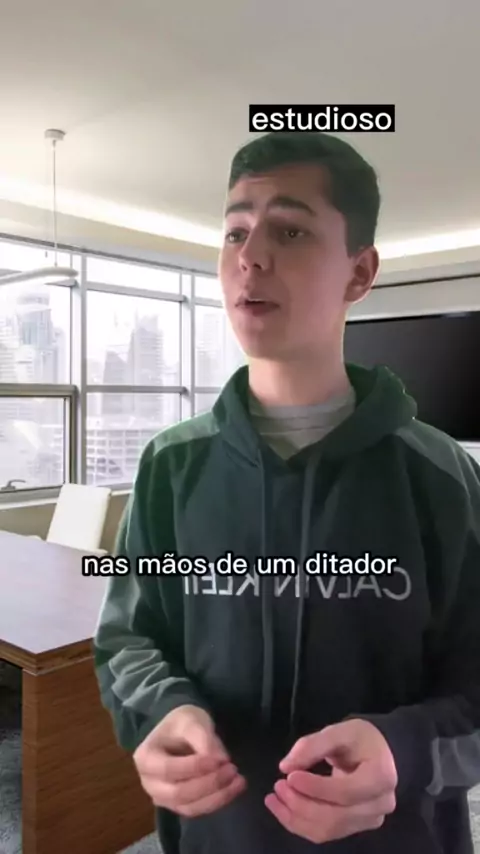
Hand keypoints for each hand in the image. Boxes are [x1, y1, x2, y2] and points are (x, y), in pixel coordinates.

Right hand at [133, 704, 245, 815]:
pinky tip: (234, 788)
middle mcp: (149, 783)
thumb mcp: (191, 720)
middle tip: (233, 769)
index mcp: (145, 758)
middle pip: (178, 793)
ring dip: (217, 796)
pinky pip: (197, 810)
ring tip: (239, 780)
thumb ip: (203, 738)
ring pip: (190, 807)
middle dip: (209, 784)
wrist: (179, 731)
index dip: (195, 767)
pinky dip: (217, 801)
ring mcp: (162, 798)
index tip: (221, 759)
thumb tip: (221, 759)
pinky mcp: (178, 805)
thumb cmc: (181, 723)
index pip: (168, 769)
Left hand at [265, 719, 396, 842]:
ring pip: (328, 829)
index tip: (290, 776)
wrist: (378, 752)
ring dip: (296, 817)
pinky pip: (327, 833)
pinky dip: (301, 824)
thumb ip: (312, 746)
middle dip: (301, 804)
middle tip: (278, 786)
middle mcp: (380, 804)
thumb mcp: (339, 731)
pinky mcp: (356, 827)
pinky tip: (283, 810)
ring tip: (274, 799)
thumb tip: (286, 766)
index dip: (315, 788)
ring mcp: (370, 820)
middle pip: (335, 816)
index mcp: (380, 777)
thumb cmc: (360, 739)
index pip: (345, 792)